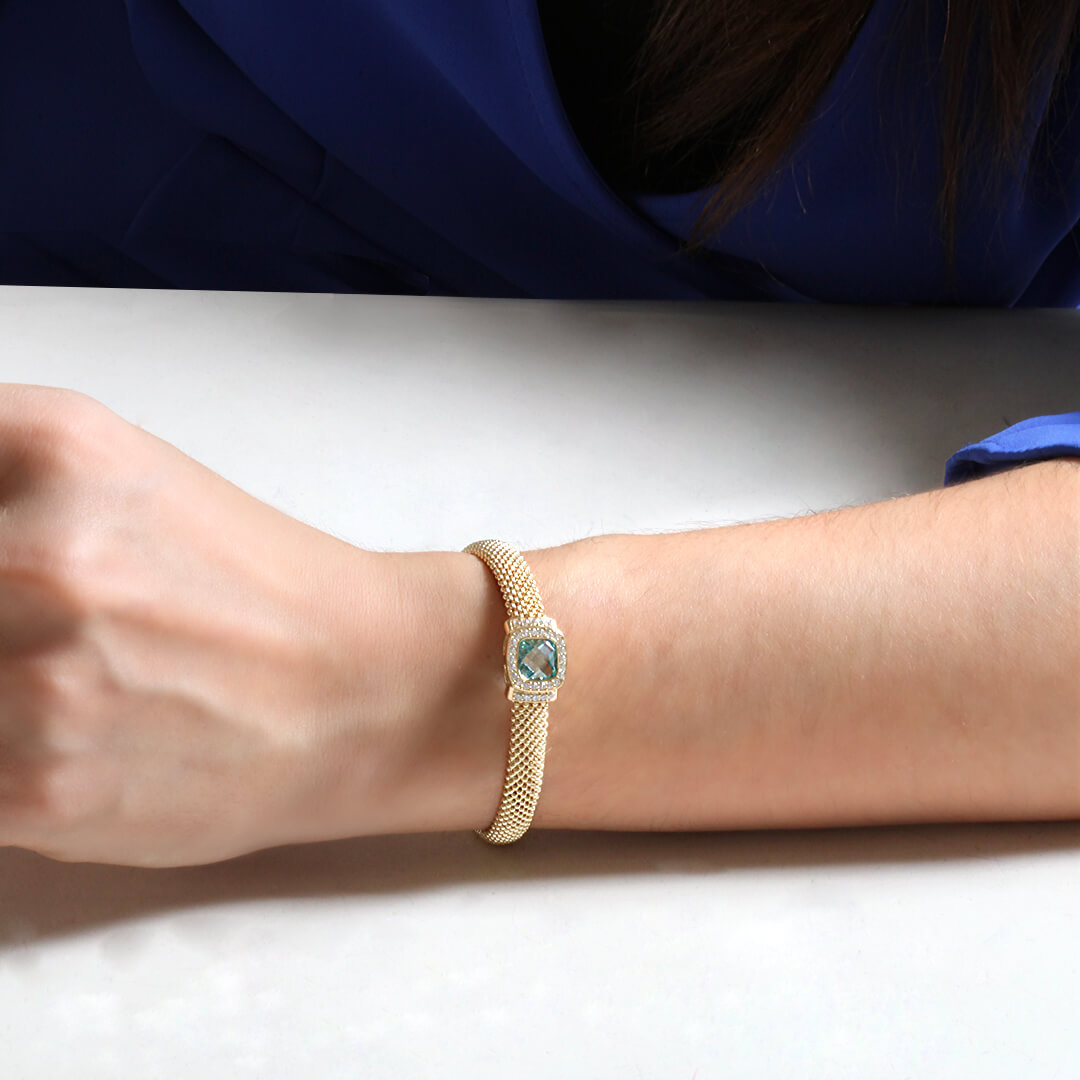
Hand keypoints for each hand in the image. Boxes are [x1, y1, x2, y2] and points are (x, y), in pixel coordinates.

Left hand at [0, 384, 413, 866]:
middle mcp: (43, 554)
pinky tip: (66, 735)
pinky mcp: (36, 790)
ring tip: (76, 683)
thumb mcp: (116, 470)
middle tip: (55, 632)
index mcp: (60, 448)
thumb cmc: (254, 589)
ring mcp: (37, 680)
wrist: (362, 689)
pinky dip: (4, 754)